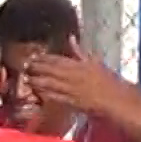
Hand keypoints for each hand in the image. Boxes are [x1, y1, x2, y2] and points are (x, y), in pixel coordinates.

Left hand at [24, 41, 140, 119]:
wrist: (114, 99)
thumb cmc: (107, 80)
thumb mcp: (94, 62)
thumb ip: (79, 51)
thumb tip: (71, 38)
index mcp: (79, 65)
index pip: (57, 59)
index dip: (44, 58)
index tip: (35, 56)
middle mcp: (73, 76)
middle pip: (50, 71)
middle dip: (37, 69)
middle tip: (26, 66)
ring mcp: (70, 90)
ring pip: (50, 84)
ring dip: (37, 81)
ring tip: (27, 79)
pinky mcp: (70, 103)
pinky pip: (55, 98)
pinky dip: (45, 94)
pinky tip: (37, 93)